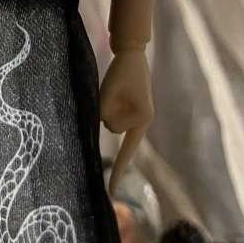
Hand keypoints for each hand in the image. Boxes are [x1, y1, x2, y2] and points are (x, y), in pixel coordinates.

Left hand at [99, 49, 152, 194]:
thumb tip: (101, 124)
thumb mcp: (109, 92)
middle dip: (106, 112)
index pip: (127, 150)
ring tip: (111, 88)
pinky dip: (108, 106)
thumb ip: (104, 113)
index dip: (117, 170)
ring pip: (111, 121)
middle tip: (110, 92)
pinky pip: (113, 114)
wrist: (131, 51)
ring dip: (106, 107)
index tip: (110, 191)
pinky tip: (110, 92)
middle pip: (113, 127)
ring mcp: (136, 115)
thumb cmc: (122, 69)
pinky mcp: (129, 108)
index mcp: (142, 118)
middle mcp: (141, 120)